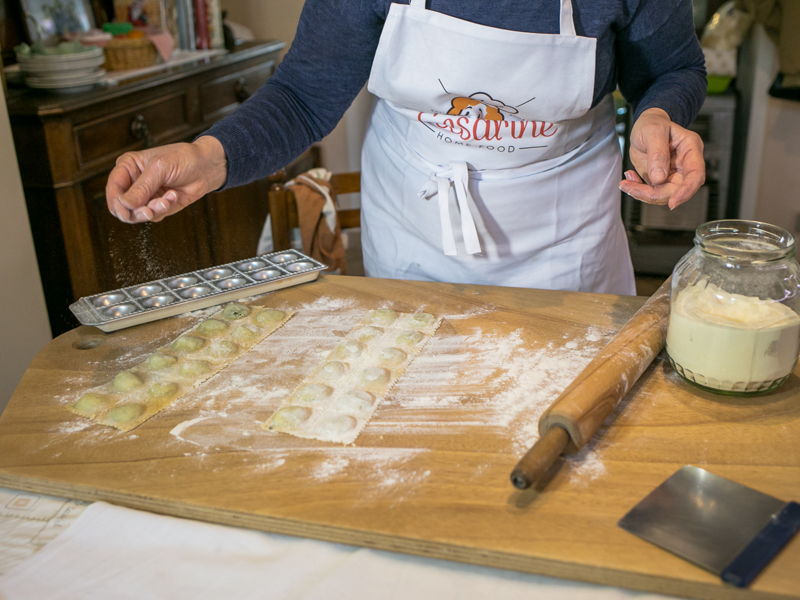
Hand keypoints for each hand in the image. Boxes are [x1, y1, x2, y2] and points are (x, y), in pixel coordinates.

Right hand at [105, 136, 226, 222]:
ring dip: (153, 210)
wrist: (206, 167)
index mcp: (127, 167)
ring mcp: (146, 196)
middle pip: (122, 207)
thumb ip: (142, 188)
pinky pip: (154, 216)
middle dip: (136, 211)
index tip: (129, 207)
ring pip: (137, 214)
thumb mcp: (160, 168)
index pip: (113, 189)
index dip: (118, 202)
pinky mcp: (158, 206)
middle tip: (149, 210)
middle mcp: (133, 183)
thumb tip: (125, 204)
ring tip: (167, 200)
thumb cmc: (184, 158)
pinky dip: (164, 209)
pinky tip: (173, 196)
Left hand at [620, 108, 704, 209]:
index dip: (686, 191)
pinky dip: (637, 190)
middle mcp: (685, 164)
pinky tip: (629, 178)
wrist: (644, 127)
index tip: (673, 203)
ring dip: (642, 193)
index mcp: (690, 149)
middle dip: (654, 194)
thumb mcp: (653, 132)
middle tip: (631, 188)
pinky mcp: (660, 180)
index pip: (695, 175)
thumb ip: (657, 153)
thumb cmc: (652, 124)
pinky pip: (651, 192)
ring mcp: (673, 174)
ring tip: (625, 183)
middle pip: (678, 189)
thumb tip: (659, 178)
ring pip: (663, 194)